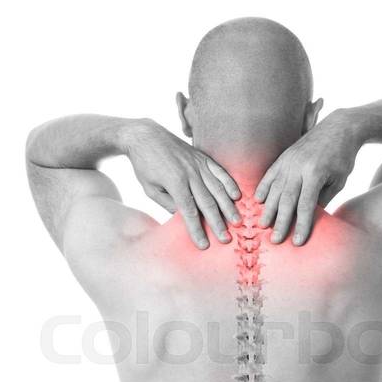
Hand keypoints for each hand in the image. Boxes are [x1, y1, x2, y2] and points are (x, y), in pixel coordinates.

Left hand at [125, 119, 240, 248]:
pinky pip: (220, 171)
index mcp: (174, 182)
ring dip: (228, 206)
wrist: (145, 136)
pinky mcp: (202, 157)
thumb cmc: (145, 165)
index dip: (197, 229)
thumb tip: (184, 217)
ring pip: (217, 188)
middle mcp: (189, 173)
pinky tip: (237, 196)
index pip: (189, 211)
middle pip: (207, 202)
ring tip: (237, 221)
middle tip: (226, 239)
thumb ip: (167, 204)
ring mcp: (198, 164)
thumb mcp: (150, 189)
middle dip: (217, 223)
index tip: (203, 245)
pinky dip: (230, 183)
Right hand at [255, 109, 360, 244]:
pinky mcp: (283, 157)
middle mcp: (298, 167)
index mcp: (315, 173)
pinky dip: (263, 189)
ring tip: (263, 226)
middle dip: (281, 222)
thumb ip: (323, 199)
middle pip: (286, 200)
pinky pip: (270, 175)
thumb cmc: (343, 158)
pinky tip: (259, 202)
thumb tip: (309, 219)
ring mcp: (288, 161)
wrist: (339, 127)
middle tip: (275, 241)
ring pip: (275, 189)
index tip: (298, 242)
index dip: (301, 225)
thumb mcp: (338, 181)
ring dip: (268, 209)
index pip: (305, 205)